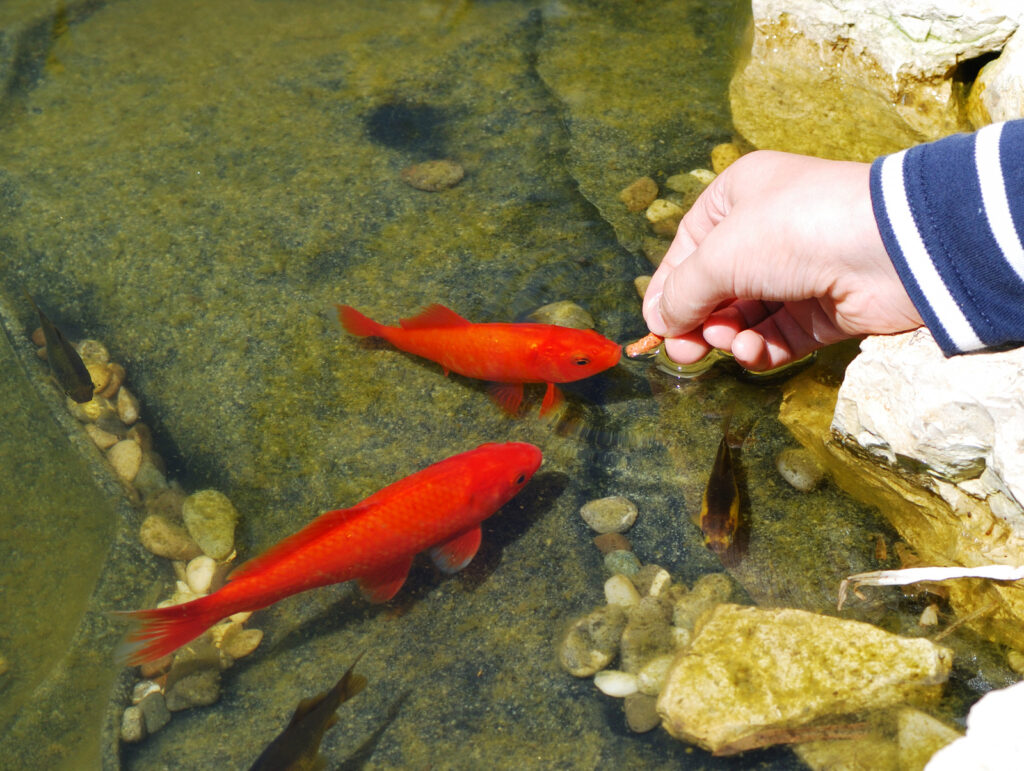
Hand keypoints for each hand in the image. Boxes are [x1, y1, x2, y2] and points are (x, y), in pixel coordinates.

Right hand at [642, 150, 923, 370]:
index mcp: (737, 199)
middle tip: (684, 352)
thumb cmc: (794, 229)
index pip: (687, 250)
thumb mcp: (719, 255)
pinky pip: (776, 337)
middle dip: (697, 321)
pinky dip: (759, 349)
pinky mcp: (821, 310)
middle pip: (714, 288)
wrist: (890, 248)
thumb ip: (682, 293)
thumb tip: (659, 323)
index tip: (656, 328)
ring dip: (727, 337)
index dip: (668, 291)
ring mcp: (796, 273)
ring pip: (743, 317)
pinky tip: (750, 352)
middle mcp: (765, 232)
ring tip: (727, 344)